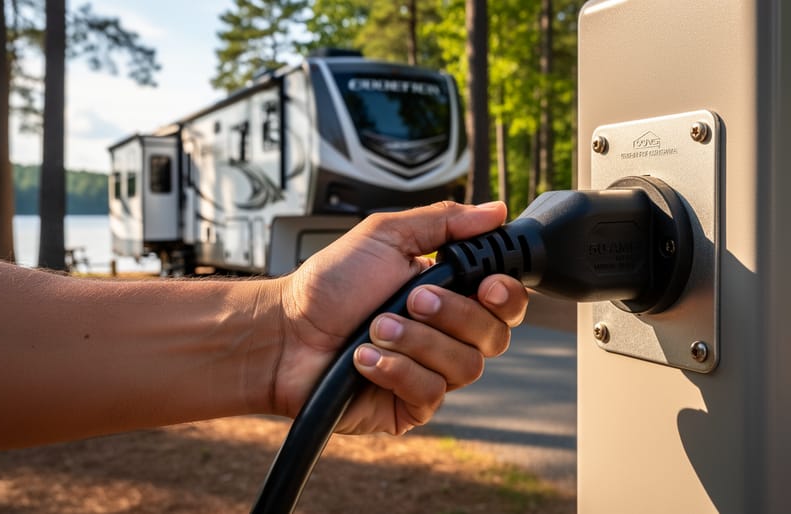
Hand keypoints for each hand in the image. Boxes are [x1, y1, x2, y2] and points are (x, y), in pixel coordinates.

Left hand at [273, 201, 528, 434]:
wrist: (285, 332)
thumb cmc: (329, 285)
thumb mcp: (385, 236)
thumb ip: (444, 222)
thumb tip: (495, 211)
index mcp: (449, 294)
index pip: (504, 303)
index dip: (506, 296)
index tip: (487, 286)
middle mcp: (446, 335)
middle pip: (494, 336)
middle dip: (452, 314)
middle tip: (412, 299)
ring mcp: (430, 372)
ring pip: (464, 367)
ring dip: (416, 342)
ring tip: (375, 328)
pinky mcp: (410, 405)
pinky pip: (430, 393)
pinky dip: (395, 369)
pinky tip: (365, 359)